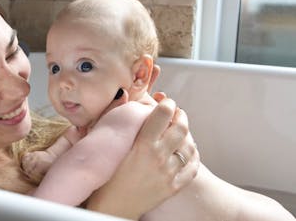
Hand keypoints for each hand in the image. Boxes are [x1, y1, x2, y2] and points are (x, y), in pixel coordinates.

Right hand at [86, 97, 198, 219]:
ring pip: (189, 145)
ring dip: (187, 134)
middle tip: (176, 113)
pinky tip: (187, 151)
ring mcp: (168, 173)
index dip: (167, 104)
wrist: (111, 204)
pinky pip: (193, 167)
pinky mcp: (173, 186)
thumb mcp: (108, 142)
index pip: (164, 113)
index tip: (166, 102)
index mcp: (142, 144)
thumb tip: (123, 95)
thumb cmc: (105, 174)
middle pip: (181, 127)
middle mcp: (158, 157)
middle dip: (180, 115)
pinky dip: (193, 156)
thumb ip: (116, 116)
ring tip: (180, 131)